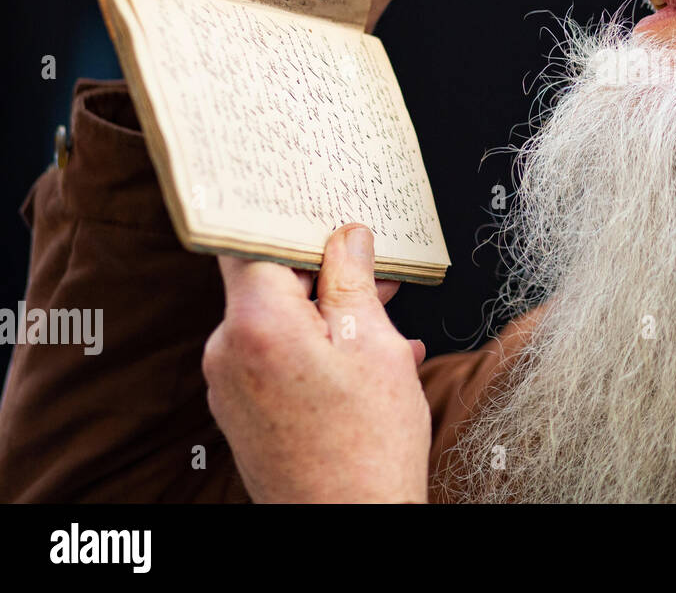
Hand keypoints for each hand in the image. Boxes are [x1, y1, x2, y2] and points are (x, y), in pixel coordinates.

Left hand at [203, 225, 430, 502]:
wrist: (347, 524)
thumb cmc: (366, 448)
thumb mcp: (375, 345)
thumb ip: (354, 281)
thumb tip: (348, 238)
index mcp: (256, 323)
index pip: (254, 240)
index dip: (293, 222)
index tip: (328, 216)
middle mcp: (226, 351)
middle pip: (267, 282)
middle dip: (323, 274)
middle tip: (378, 275)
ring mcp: (228, 385)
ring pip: (275, 321)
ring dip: (324, 313)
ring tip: (384, 324)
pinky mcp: (240, 411)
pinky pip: (273, 357)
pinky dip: (313, 348)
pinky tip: (366, 361)